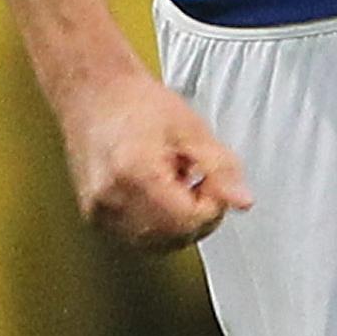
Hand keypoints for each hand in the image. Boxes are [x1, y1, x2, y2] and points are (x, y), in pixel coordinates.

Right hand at [54, 68, 252, 251]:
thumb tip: (242, 200)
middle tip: (200, 182)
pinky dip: (155, 223)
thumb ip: (222, 167)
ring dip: (176, 222)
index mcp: (138, 173)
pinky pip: (135, 237)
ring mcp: (99, 211)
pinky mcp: (94, 216)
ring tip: (175, 183)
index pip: (189, 220)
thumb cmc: (136, 102)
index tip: (215, 183)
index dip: (212, 205)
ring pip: (155, 243)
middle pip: (173, 237)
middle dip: (196, 216)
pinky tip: (156, 193)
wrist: (95, 92)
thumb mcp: (192, 128)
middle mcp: (113, 199)